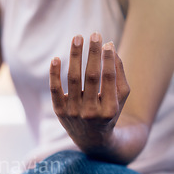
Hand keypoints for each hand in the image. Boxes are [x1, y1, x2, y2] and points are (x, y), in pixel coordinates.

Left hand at [49, 33, 129, 154]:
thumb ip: (119, 74)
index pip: (108, 79)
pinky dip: (54, 74)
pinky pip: (54, 90)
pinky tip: (56, 59)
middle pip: (91, 77)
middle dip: (93, 53)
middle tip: (95, 34)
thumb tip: (110, 48)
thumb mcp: (120, 97)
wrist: (92, 140)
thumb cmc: (109, 112)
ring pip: (72, 80)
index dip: (108, 60)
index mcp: (108, 110)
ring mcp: (73, 113)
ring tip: (77, 38)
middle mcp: (90, 112)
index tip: (107, 43)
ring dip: (75, 56)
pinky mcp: (59, 112)